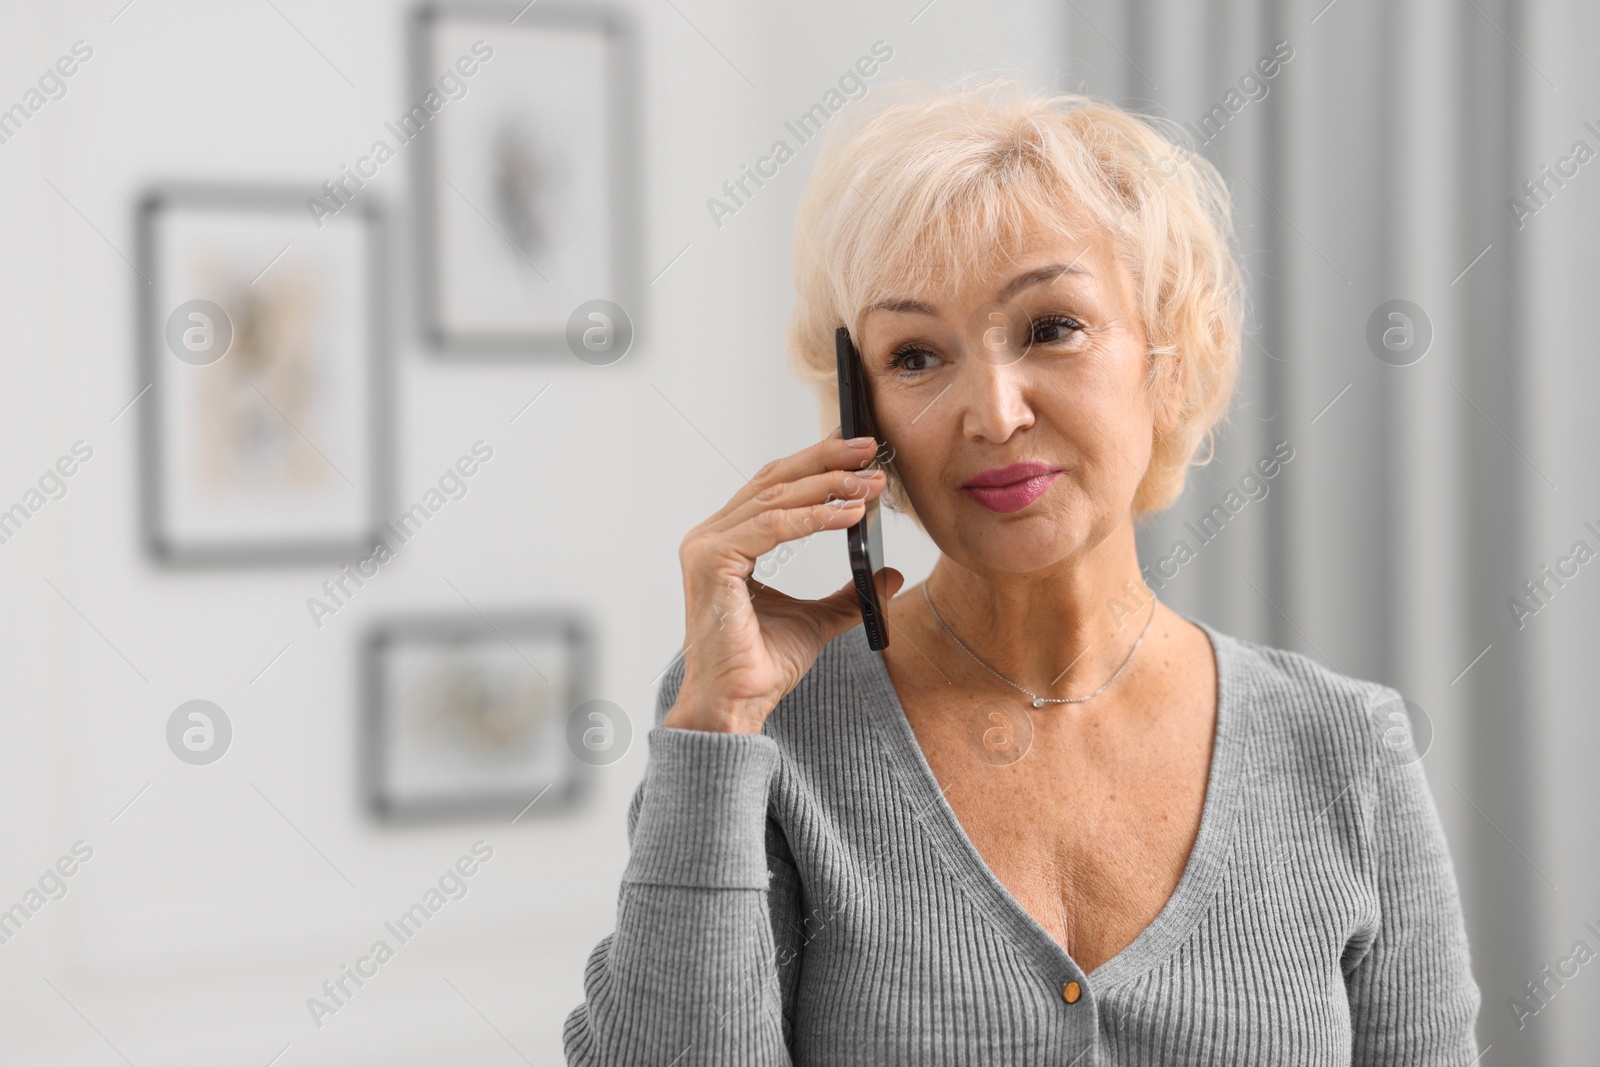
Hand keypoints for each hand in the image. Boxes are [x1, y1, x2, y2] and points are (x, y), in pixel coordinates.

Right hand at [663, 428, 904, 733]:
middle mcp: (710, 537)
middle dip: (825, 459)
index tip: (858, 450)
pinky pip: (772, 526)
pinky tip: (848, 515)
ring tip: (870, 484)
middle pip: (774, 480)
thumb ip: (849, 593)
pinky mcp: (713, 562)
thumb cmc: (761, 665)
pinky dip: (814, 517)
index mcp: (727, 542)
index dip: (816, 462)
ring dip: (829, 486)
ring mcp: (707, 547)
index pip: (773, 487)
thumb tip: (888, 572)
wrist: (736, 705)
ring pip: (776, 498)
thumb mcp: (818, 620)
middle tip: (869, 449)